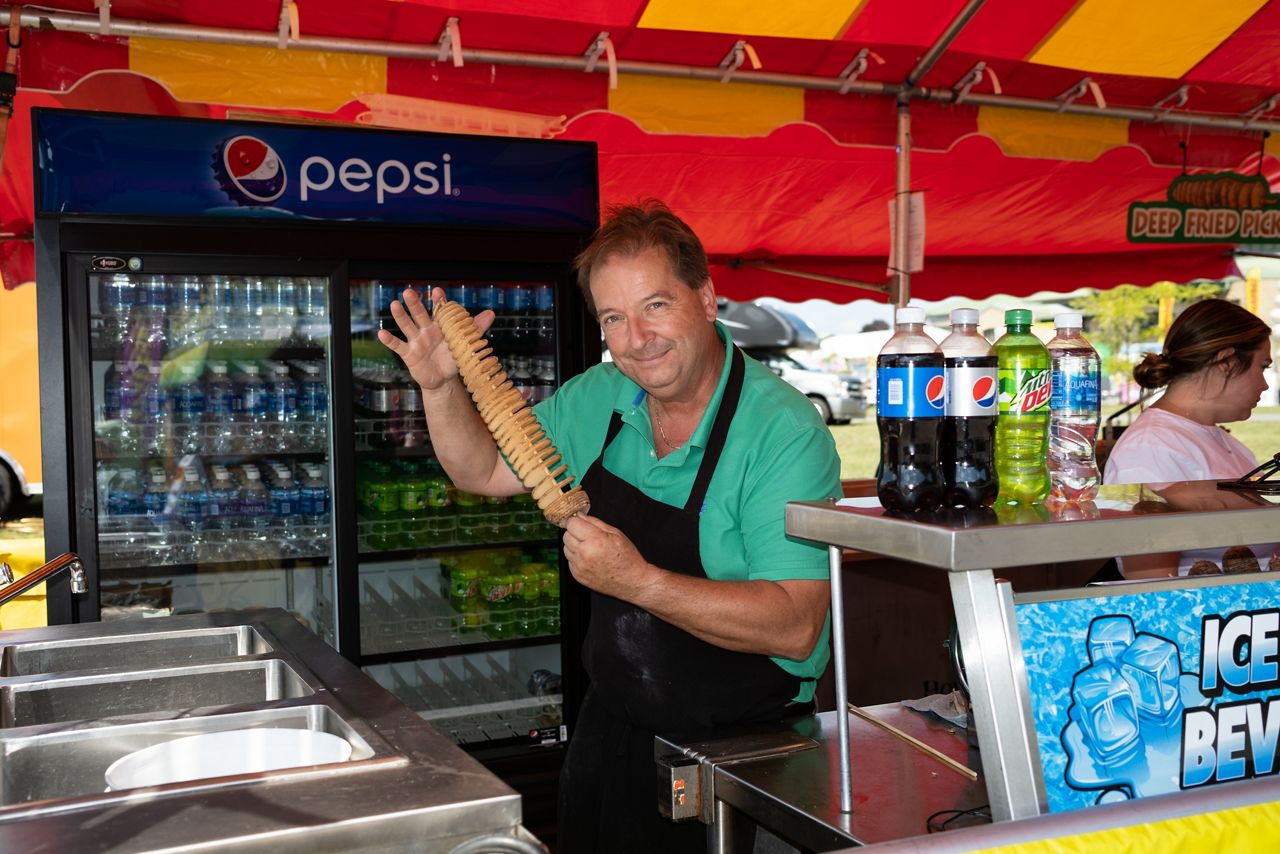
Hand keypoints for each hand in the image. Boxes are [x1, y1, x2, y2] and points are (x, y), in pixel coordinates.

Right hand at [377, 287, 494, 390]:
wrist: (443, 379)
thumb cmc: (454, 358)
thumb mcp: (465, 344)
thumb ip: (476, 328)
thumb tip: (491, 313)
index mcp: (440, 326)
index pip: (439, 310)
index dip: (438, 301)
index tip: (438, 291)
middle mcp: (426, 330)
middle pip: (419, 314)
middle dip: (415, 303)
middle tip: (409, 291)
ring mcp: (416, 341)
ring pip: (407, 326)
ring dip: (400, 316)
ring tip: (394, 305)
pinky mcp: (409, 354)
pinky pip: (398, 346)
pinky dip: (389, 340)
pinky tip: (381, 333)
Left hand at [562, 514, 655, 599]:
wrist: (631, 581)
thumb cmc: (627, 557)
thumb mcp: (615, 533)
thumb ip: (594, 522)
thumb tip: (579, 515)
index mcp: (595, 540)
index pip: (572, 523)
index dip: (576, 520)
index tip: (581, 521)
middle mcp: (584, 554)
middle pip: (566, 535)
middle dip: (575, 532)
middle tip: (588, 535)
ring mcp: (579, 566)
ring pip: (566, 547)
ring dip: (574, 545)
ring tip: (590, 548)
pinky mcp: (577, 575)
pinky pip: (569, 560)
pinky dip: (576, 557)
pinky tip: (590, 558)